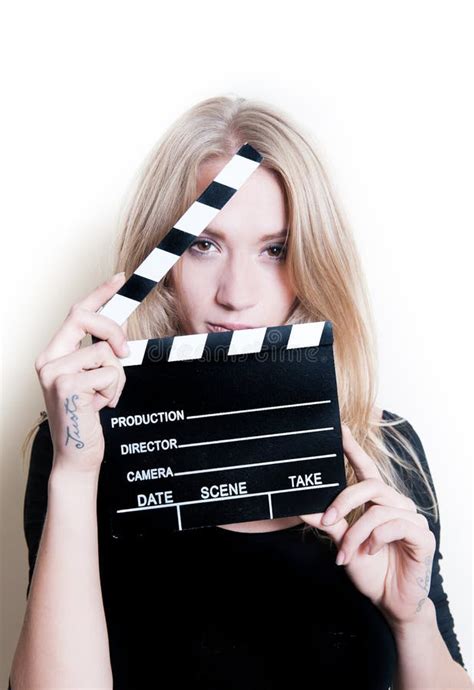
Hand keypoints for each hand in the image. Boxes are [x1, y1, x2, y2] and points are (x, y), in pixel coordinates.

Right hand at [34, 273, 128, 475]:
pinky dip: (114, 391)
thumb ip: (98, 353)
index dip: (99, 293)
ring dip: (116, 378)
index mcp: (53, 354)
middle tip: (124, 353)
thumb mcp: (92, 378)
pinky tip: (100, 407)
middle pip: (85, 318)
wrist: (77, 455)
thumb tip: (118, 331)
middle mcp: (48, 360)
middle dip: (112, 331)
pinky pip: (110, 373)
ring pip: (105, 353)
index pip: (76, 313)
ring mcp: (54, 373)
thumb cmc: (86, 417)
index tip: (119, 279)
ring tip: (103, 398)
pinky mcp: (66, 386)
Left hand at [299, 424, 436, 627]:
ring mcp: (411, 518)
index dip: (353, 448)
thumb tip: (302, 506)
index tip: (339, 429)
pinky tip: (370, 552)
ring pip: (377, 510)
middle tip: (326, 520)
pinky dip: (375, 539)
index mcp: (378, 501)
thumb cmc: (370, 569)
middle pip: (369, 485)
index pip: (365, 468)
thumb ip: (329, 522)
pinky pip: (394, 526)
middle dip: (343, 501)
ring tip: (347, 553)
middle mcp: (396, 504)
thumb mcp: (343, 542)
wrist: (390, 602)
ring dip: (356, 533)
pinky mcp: (422, 535)